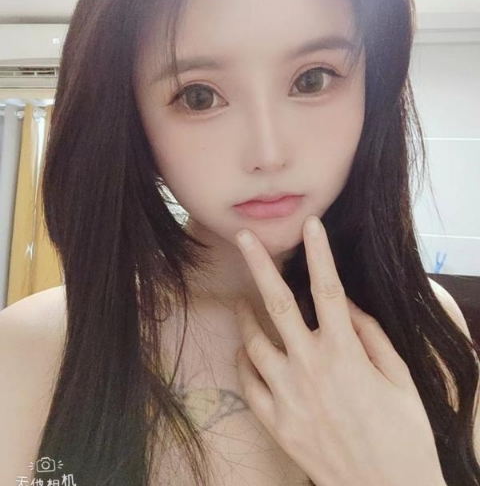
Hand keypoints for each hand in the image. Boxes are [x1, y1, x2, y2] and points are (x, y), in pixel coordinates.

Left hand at [233, 215, 445, 485]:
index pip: (329, 289)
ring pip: (253, 342)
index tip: (311, 225)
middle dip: (259, 266)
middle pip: (278, 305)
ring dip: (246, 317)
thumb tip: (345, 303)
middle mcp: (310, 367)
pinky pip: (248, 382)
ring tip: (243, 303)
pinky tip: (246, 350)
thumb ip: (370, 334)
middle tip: (244, 238)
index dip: (319, 253)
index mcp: (344, 353)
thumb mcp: (398, 377)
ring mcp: (288, 394)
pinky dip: (244, 361)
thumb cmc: (402, 433)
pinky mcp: (275, 421)